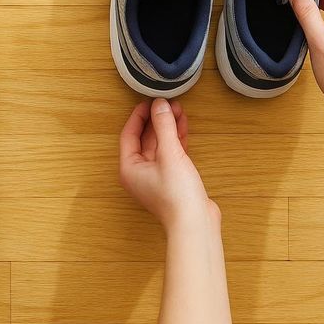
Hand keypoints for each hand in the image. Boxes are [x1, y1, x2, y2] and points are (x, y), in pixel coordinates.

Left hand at [118, 98, 218, 232]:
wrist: (195, 223)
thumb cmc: (177, 195)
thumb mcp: (169, 154)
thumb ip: (164, 127)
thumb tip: (160, 105)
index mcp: (129, 168)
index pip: (129, 134)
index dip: (139, 116)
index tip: (149, 101)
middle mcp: (139, 172)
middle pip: (144, 139)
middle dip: (156, 120)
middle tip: (167, 103)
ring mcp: (156, 176)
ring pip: (159, 145)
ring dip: (168, 127)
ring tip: (178, 109)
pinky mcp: (172, 179)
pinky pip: (170, 153)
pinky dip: (176, 139)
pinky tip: (183, 126)